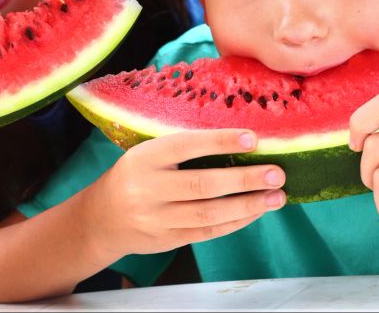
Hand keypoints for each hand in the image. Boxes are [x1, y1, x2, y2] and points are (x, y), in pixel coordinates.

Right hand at [83, 129, 285, 263]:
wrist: (102, 218)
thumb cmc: (135, 175)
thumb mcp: (147, 153)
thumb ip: (181, 148)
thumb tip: (238, 140)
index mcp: (144, 158)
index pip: (186, 146)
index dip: (219, 142)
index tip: (252, 138)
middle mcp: (148, 189)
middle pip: (202, 185)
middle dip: (244, 180)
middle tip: (276, 173)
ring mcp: (157, 219)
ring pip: (209, 213)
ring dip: (247, 205)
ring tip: (277, 196)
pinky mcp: (168, 240)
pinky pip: (207, 231)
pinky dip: (235, 221)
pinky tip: (256, 211)